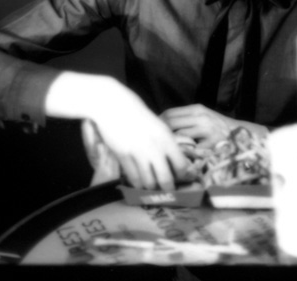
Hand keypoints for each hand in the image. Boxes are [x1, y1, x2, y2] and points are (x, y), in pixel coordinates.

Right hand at [46, 72, 189, 190]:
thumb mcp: (157, 125)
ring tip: (152, 186)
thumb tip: (171, 160)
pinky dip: (137, 183)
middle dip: (168, 188)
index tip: (183, 179)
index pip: (181, 165)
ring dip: (151, 187)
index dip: (183, 176)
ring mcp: (138, 154)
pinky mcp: (123, 157)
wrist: (113, 105)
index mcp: (167, 139)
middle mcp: (155, 149)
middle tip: (168, 190)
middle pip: (166, 179)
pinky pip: (133, 178)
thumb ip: (165, 142)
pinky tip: (138, 182)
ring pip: (149, 182)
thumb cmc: (137, 113)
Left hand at [160, 104, 268, 148]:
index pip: (169, 113)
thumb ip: (187, 119)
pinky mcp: (212, 143)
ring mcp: (207, 129)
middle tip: (155, 145)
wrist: (243, 136)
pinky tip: (181, 160)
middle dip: (160, 134)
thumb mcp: (204, 118)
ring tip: (165, 153)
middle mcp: (201, 117)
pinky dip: (185, 154)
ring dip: (170, 145)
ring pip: (179, 136)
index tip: (152, 132)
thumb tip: (163, 125)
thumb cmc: (220, 129)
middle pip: (170, 123)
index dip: (158, 123)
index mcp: (197, 109)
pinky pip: (192, 150)